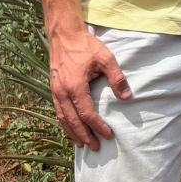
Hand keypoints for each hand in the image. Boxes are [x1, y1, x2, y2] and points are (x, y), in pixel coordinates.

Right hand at [47, 28, 130, 150]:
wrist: (63, 34)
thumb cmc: (85, 46)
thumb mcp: (106, 58)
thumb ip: (117, 78)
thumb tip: (127, 98)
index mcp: (74, 86)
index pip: (87, 114)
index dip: (98, 127)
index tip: (109, 134)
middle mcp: (62, 92)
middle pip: (73, 121)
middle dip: (84, 136)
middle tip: (95, 148)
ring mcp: (55, 90)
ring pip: (62, 118)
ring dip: (72, 133)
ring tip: (81, 145)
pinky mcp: (53, 88)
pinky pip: (58, 110)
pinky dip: (65, 122)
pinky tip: (71, 129)